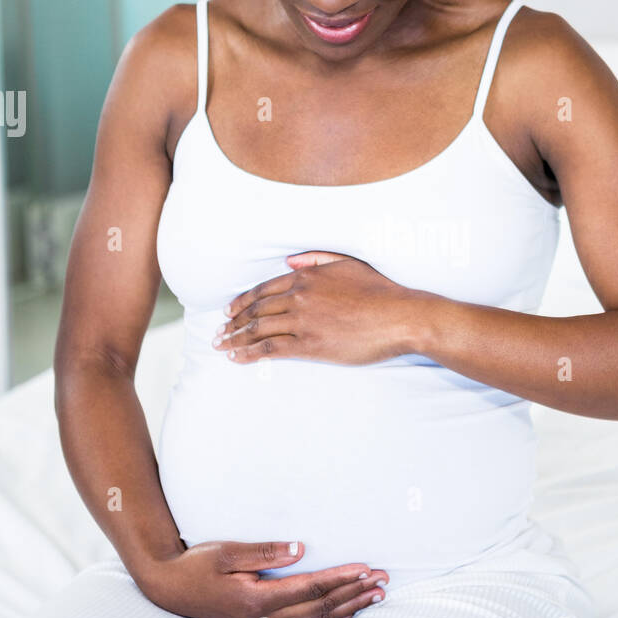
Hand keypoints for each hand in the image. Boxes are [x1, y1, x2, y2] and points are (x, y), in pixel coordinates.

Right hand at [138, 540, 388, 617]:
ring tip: (375, 597)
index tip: (366, 568)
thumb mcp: (227, 551)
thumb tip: (301, 549)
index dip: (342, 578)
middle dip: (355, 594)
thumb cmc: (197, 564)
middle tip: (384, 581)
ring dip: (348, 610)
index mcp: (257, 601)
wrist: (169, 589)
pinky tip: (346, 617)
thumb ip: (265, 552)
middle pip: (320, 609)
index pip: (311, 589)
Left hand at [212, 251, 417, 364]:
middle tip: (218, 332)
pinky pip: (270, 349)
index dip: (243, 301)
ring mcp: (302, 321)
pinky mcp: (309, 344)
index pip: (264, 289)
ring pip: (258, 329)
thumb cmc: (379, 291)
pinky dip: (249, 353)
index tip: (230, 311)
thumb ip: (316, 260)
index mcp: (306, 277)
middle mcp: (299, 296)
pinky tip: (237, 358)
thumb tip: (289, 264)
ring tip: (221, 346)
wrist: (399, 316)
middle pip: (256, 310)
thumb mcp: (348, 263)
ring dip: (235, 338)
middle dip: (233, 322)